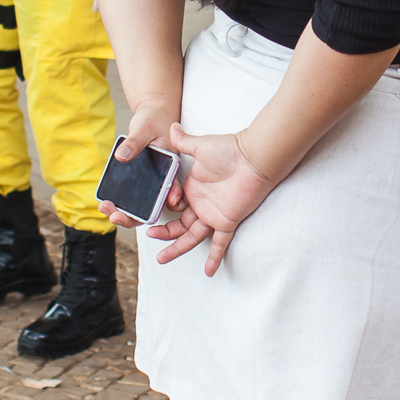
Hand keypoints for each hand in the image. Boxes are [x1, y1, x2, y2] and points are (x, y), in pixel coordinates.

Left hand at [100, 100, 181, 229]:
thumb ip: (134, 142)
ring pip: (140, 205)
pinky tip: (105, 200)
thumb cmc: (154, 120)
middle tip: (114, 215)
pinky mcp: (140, 179)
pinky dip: (119, 201)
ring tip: (104, 207)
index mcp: (171, 169)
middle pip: (152, 207)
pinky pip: (131, 195)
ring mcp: (151, 181)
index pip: (170, 195)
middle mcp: (162, 179)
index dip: (161, 206)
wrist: (152, 114)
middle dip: (133, 216)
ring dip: (124, 212)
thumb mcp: (144, 128)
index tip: (147, 214)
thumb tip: (120, 156)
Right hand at [153, 126, 276, 275]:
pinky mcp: (227, 221)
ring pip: (192, 237)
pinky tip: (209, 272)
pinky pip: (220, 243)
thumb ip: (183, 141)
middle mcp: (201, 204)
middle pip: (179, 225)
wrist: (253, 157)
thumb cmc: (229, 149)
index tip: (146, 217)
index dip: (160, 212)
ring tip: (162, 259)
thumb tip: (170, 127)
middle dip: (164, 234)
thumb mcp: (200, 146)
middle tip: (150, 239)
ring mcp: (213, 214)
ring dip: (178, 248)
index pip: (173, 205)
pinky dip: (215, 258)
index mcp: (192, 188)